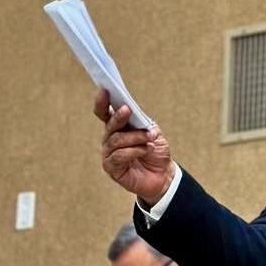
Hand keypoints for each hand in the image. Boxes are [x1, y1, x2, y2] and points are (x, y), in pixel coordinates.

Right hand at [94, 89, 172, 203]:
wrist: (163, 175)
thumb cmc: (156, 151)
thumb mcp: (153, 132)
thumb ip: (142, 122)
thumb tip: (132, 111)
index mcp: (118, 128)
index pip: (104, 113)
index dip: (102, 102)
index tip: (104, 90)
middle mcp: (110, 139)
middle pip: (109, 125)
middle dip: (119, 117)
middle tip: (128, 110)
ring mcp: (109, 154)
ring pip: (116, 140)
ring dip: (135, 137)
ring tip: (150, 138)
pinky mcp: (111, 168)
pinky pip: (119, 156)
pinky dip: (134, 151)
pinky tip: (145, 150)